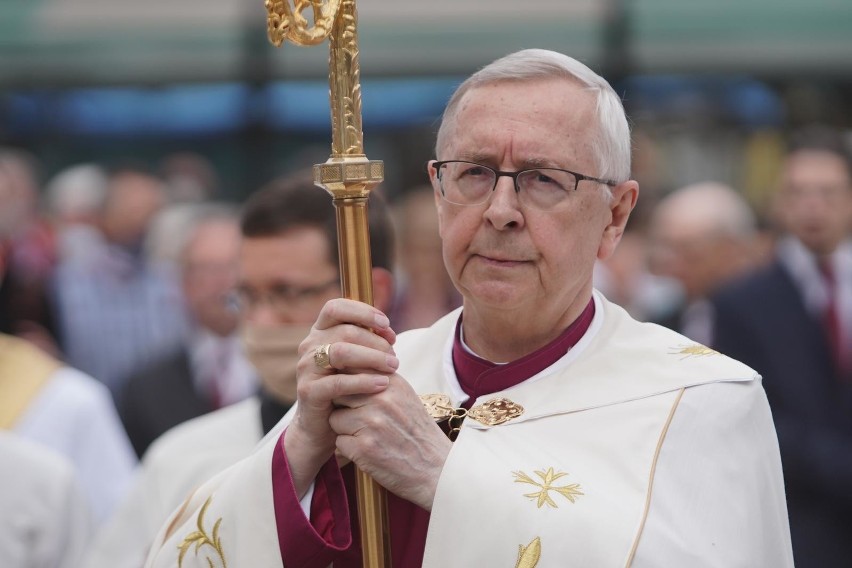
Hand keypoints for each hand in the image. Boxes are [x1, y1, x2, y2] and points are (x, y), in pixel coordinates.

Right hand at [285, 299, 398, 497]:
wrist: (324, 426)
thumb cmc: (346, 390)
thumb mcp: (356, 361)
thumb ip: (367, 343)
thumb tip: (388, 330)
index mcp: (320, 333)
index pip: (336, 307)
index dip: (363, 311)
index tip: (386, 324)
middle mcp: (310, 346)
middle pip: (345, 330)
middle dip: (376, 341)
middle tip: (395, 356)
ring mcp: (306, 368)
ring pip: (341, 352)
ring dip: (372, 358)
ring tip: (394, 367)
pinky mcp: (308, 392)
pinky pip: (338, 382)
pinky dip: (364, 381)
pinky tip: (383, 384)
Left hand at [328, 374, 451, 510]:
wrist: (436, 469)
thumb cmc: (417, 434)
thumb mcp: (405, 397)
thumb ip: (380, 381)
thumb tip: (350, 369)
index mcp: (391, 383)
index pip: (352, 370)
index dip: (347, 384)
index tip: (350, 395)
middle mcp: (381, 399)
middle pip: (339, 393)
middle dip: (344, 407)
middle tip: (360, 420)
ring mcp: (371, 423)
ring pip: (335, 419)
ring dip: (345, 430)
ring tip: (368, 437)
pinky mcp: (363, 447)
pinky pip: (338, 442)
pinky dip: (349, 450)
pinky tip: (368, 452)